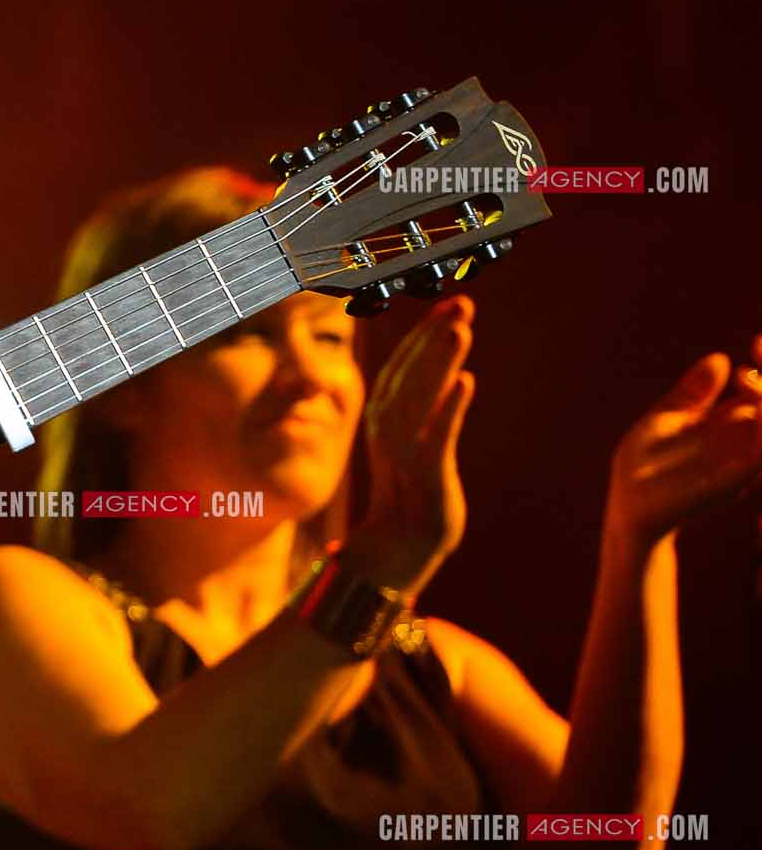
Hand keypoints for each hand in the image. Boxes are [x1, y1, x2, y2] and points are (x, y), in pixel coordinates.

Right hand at [345, 295, 476, 594]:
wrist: (400, 545)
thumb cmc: (411, 491)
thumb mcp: (413, 440)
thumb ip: (424, 405)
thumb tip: (447, 369)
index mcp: (383, 414)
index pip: (402, 364)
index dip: (424, 333)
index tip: (447, 307)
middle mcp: (387, 425)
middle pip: (410, 370)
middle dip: (434, 335)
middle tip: (460, 304)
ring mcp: (404, 448)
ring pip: (421, 394)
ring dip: (440, 360)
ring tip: (460, 329)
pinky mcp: (425, 472)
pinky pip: (437, 434)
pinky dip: (450, 407)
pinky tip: (466, 382)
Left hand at [604, 335, 761, 549]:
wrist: (629, 511)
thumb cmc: (642, 467)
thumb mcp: (665, 420)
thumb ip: (692, 393)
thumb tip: (720, 358)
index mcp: (729, 425)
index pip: (759, 391)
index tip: (758, 340)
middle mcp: (744, 442)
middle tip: (757, 360)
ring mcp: (744, 462)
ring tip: (753, 380)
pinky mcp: (737, 479)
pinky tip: (754, 405)